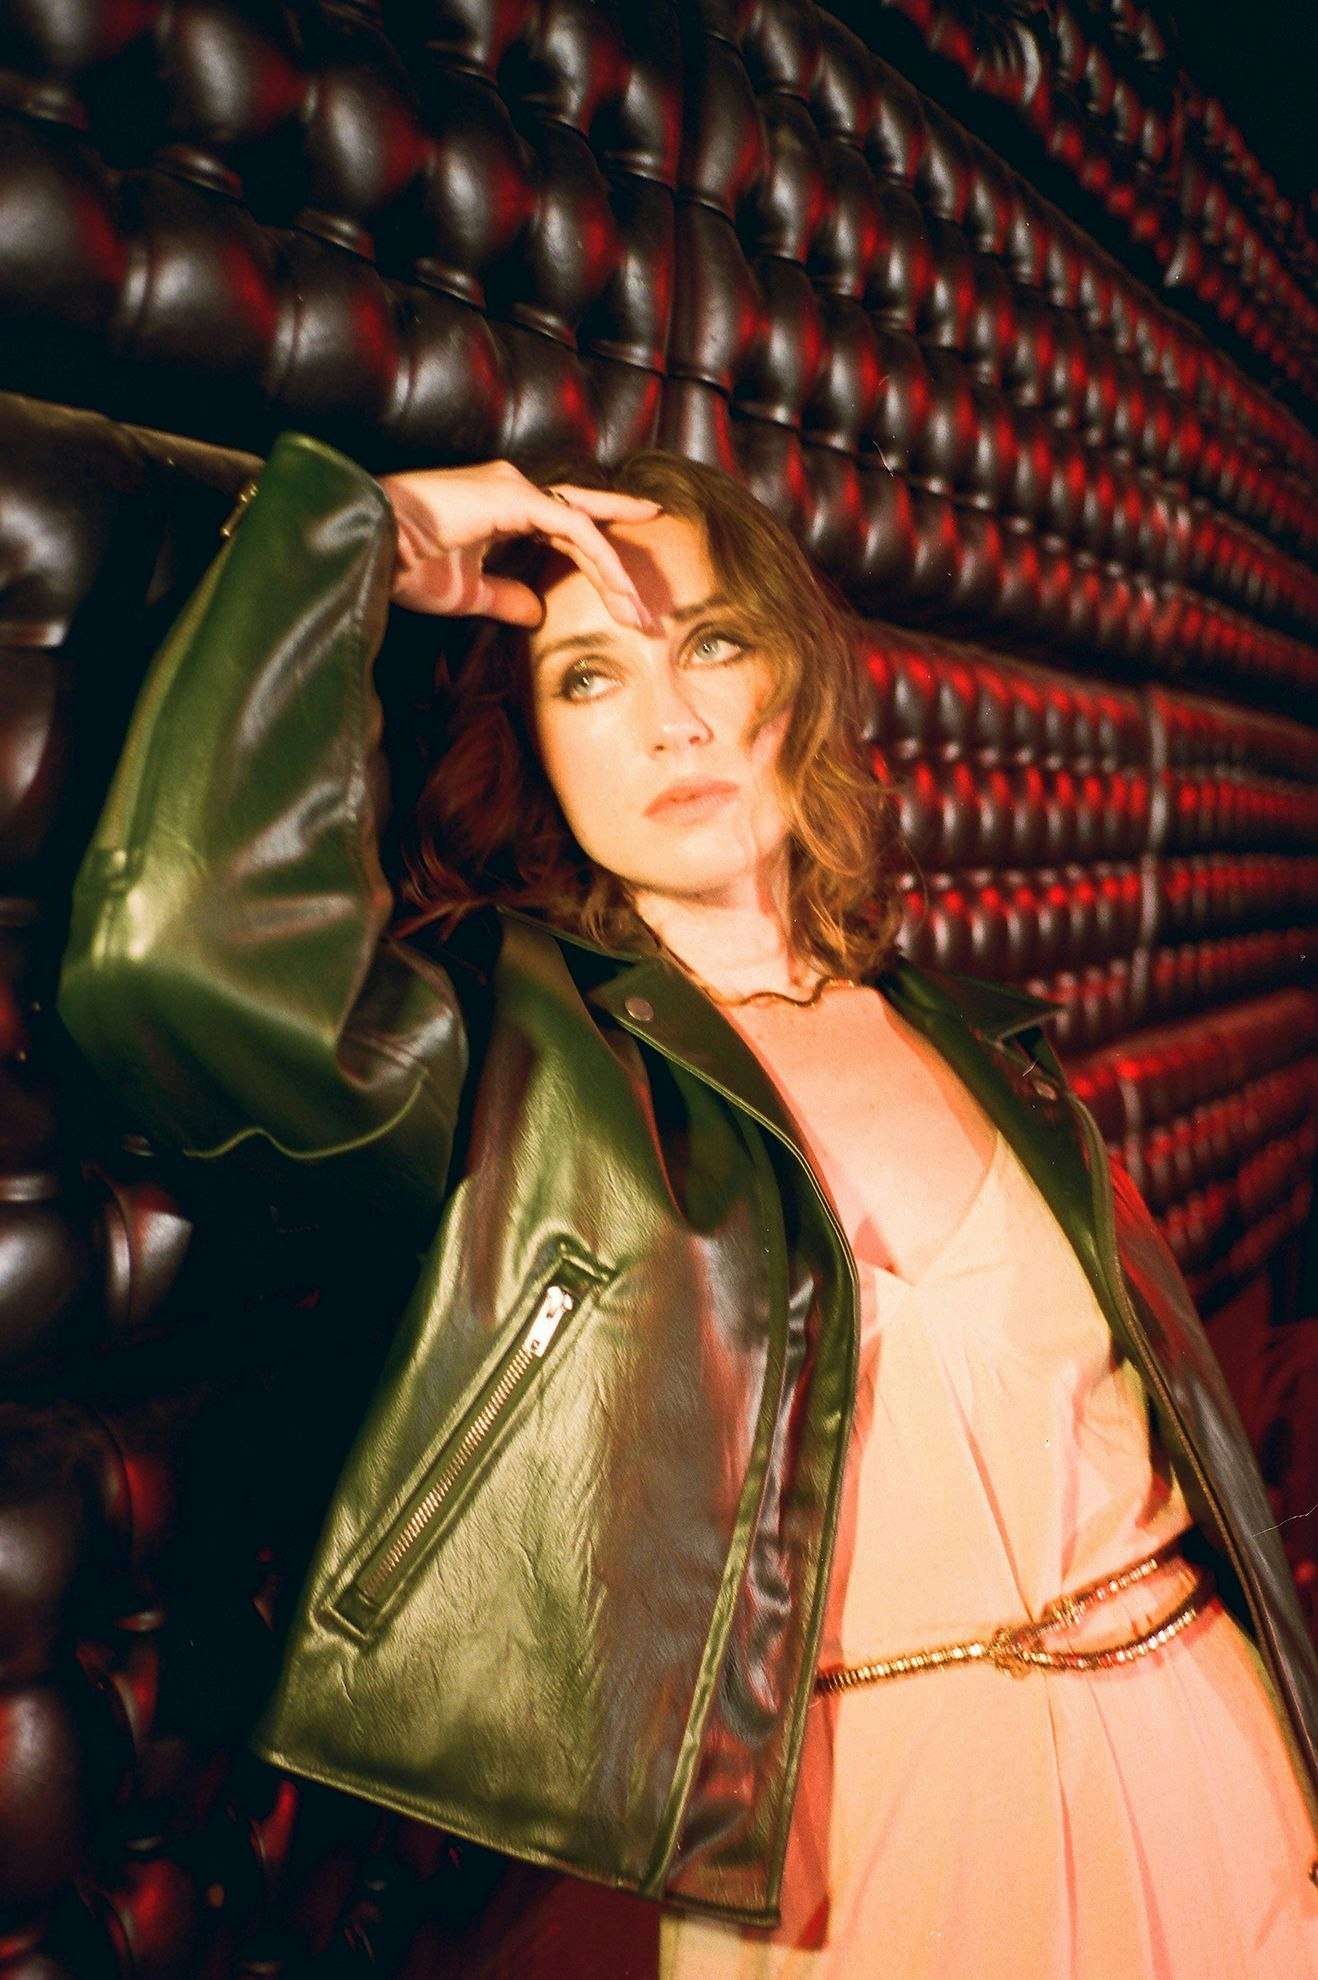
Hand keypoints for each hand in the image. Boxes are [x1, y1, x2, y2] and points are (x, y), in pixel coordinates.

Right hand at [378, 459, 662, 628]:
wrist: (370, 547)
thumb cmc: (405, 565)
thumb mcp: (467, 593)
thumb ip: (506, 598)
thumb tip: (537, 613)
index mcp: (501, 506)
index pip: (566, 527)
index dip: (601, 556)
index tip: (630, 591)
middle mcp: (513, 488)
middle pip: (585, 523)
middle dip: (620, 566)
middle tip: (649, 609)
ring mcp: (515, 487)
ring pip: (586, 529)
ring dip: (616, 573)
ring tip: (639, 614)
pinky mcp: (515, 497)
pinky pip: (574, 530)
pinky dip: (601, 560)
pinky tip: (619, 590)